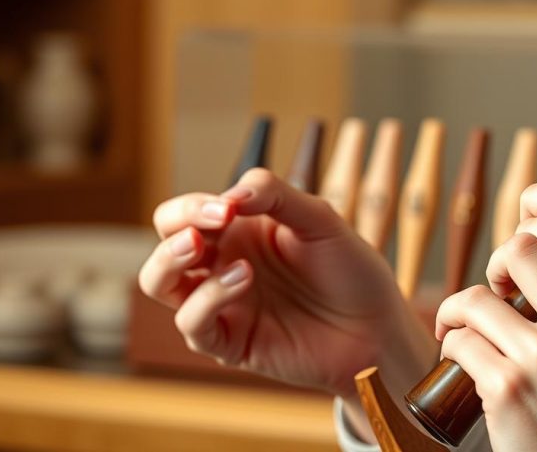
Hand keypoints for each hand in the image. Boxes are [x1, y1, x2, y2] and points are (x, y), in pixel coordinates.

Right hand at [139, 168, 436, 406]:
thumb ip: (276, 196)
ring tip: (202, 246)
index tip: (228, 208)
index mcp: (239, 231)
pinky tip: (243, 278)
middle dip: (177, 223)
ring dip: (171, 260)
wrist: (377, 326)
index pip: (187, 211)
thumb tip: (228, 195)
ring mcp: (222, 304)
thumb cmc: (351, 270)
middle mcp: (223, 264)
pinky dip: (207, 298)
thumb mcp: (320, 219)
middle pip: (165, 239)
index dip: (194, 205)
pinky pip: (192, 323)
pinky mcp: (230, 342)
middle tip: (212, 223)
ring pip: (159, 282)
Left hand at [435, 184, 536, 451]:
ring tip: (466, 327)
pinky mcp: (501, 393)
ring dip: (462, 313)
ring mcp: (528, 364)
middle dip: (496, 267)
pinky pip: (461, 347)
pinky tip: (465, 361)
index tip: (531, 261)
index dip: (534, 244)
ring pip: (473, 303)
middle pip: (511, 258)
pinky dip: (454, 348)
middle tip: (494, 287)